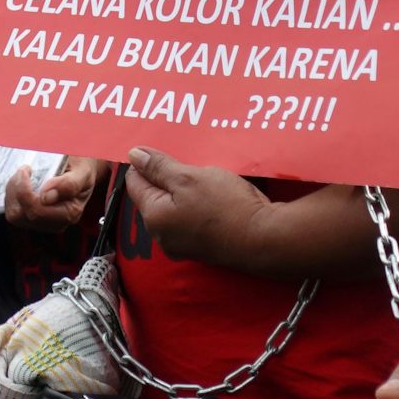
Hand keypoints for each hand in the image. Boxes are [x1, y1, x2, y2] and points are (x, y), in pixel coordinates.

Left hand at [5, 157, 107, 232]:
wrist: (81, 170)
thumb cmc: (81, 169)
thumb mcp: (82, 171)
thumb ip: (69, 185)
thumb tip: (47, 197)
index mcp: (70, 213)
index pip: (37, 212)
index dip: (25, 191)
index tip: (27, 169)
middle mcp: (56, 223)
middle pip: (22, 215)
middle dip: (18, 190)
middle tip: (25, 170)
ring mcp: (43, 222)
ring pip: (15, 215)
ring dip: (13, 193)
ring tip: (24, 175)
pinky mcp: (32, 219)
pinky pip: (13, 212)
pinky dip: (13, 196)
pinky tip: (22, 183)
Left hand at [125, 147, 274, 267]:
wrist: (265, 239)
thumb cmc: (226, 206)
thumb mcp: (188, 177)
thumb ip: (158, 167)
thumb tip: (133, 155)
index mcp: (153, 217)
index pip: (134, 182)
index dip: (145, 163)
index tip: (162, 151)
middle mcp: (163, 235)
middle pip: (154, 196)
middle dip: (166, 177)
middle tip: (187, 162)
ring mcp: (182, 245)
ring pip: (174, 207)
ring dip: (184, 190)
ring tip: (203, 176)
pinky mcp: (202, 247)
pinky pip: (190, 218)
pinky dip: (197, 204)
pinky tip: (213, 194)